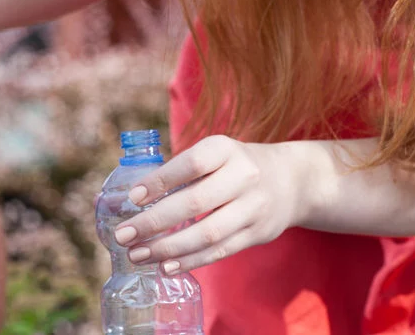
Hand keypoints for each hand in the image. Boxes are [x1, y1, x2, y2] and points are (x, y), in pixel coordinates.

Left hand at [113, 135, 309, 273]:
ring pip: (207, 233)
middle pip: (195, 202)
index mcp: (225, 149)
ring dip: (168, 248)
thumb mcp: (214, 154)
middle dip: (154, 222)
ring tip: (138, 255)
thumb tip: (128, 199)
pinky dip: (191, 261)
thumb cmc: (233, 166)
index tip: (132, 199)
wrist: (291, 181)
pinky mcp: (258, 233)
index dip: (160, 181)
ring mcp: (253, 207)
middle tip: (123, 235)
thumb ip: (179, 172)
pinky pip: (220, 251)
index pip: (190, 164)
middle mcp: (243, 176)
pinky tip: (166, 266)